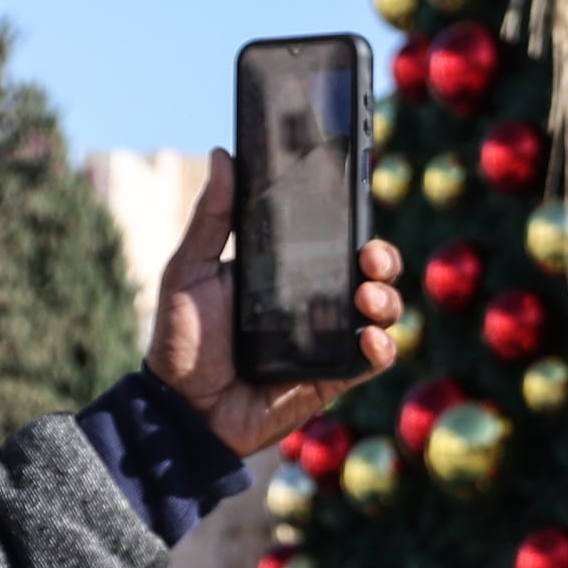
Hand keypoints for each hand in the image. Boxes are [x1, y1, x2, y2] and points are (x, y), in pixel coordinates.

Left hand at [147, 152, 404, 456]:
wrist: (181, 411)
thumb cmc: (181, 341)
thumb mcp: (189, 271)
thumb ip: (210, 217)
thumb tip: (223, 155)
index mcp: (285, 273)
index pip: (334, 241)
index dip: (355, 226)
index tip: (360, 210)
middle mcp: (314, 302)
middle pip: (370, 271)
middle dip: (383, 258)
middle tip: (369, 257)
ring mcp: (328, 340)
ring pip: (382, 310)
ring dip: (387, 298)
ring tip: (366, 297)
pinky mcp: (335, 377)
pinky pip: (374, 359)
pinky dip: (383, 345)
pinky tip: (370, 338)